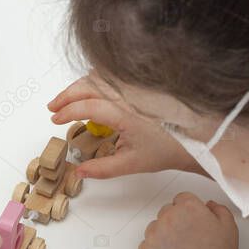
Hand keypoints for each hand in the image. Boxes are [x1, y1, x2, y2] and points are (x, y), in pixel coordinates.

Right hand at [48, 75, 201, 178]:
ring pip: (98, 77)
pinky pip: (111, 76)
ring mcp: (134, 87)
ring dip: (78, 86)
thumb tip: (77, 172)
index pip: (87, 106)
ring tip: (66, 101)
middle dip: (66, 95)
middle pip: (88, 85)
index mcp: (125, 113)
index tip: (55, 120)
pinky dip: (94, 81)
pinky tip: (88, 92)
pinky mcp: (139, 85)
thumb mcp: (131, 164)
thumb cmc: (166, 150)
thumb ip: (101, 169)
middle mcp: (128, 95)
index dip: (67, 112)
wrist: (195, 139)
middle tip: (53, 108)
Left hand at [138, 193, 238, 248]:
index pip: (181, 198)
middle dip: (175, 220)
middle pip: (166, 211)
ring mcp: (154, 235)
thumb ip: (218, 209)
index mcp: (187, 207)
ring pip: (154, 227)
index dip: (188, 210)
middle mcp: (168, 218)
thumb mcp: (229, 226)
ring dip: (163, 234)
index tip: (192, 220)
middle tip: (187, 237)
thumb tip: (209, 205)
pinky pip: (146, 245)